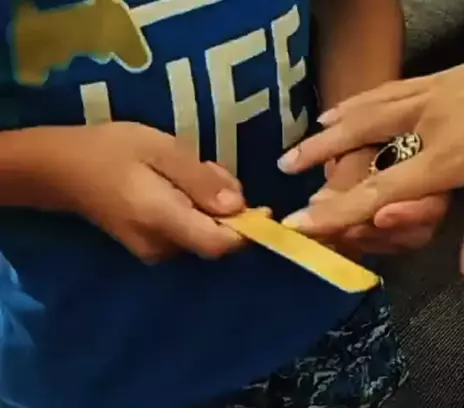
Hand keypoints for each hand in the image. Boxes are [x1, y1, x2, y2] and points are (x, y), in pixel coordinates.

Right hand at [45, 122, 254, 261]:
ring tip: (187, 169)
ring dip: (210, 204)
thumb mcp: (161, 150)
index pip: (219, 244)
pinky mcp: (150, 246)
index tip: (262, 205)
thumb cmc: (110, 150)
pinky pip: (187, 231)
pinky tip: (176, 183)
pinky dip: (194, 209)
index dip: (247, 230)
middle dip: (226, 206)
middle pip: (215, 237)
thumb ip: (200, 180)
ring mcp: (153, 251)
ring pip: (203, 233)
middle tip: (206, 167)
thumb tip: (239, 206)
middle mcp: (161, 246)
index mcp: (163, 220)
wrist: (59, 169)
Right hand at [278, 59, 463, 281]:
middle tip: (284, 172)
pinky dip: (356, 102)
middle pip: (362, 144)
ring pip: (366, 113)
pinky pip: (385, 90)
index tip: (302, 219)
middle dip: (320, 160)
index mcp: (453, 155)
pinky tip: (338, 109)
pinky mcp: (436, 77)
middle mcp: (430, 122)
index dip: (340, 208)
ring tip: (298, 144)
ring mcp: (430, 94)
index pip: (384, 187)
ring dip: (328, 131)